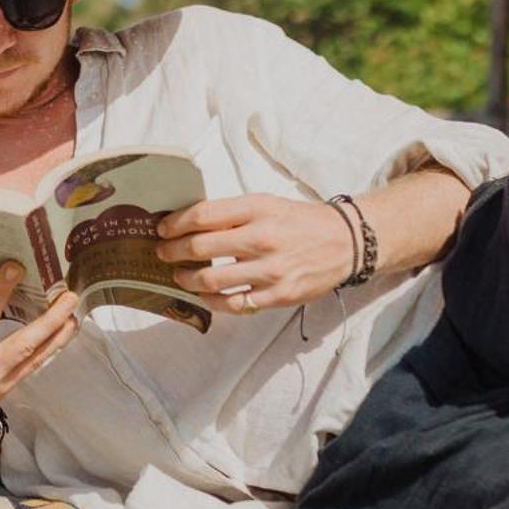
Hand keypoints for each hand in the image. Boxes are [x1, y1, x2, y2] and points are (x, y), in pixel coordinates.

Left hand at [154, 193, 350, 315]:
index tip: (162, 229)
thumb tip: (190, 222)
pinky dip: (213, 301)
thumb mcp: (267, 204)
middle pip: (200, 248)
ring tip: (180, 277)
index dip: (175, 224)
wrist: (346, 242)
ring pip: (212, 281)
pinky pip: (234, 304)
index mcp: (257, 209)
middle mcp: (262, 238)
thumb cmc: (300, 221)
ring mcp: (270, 270)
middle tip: (163, 253)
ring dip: (187, 280)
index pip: (202, 215)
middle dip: (173, 252)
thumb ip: (232, 213)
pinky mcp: (277, 295)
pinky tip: (206, 295)